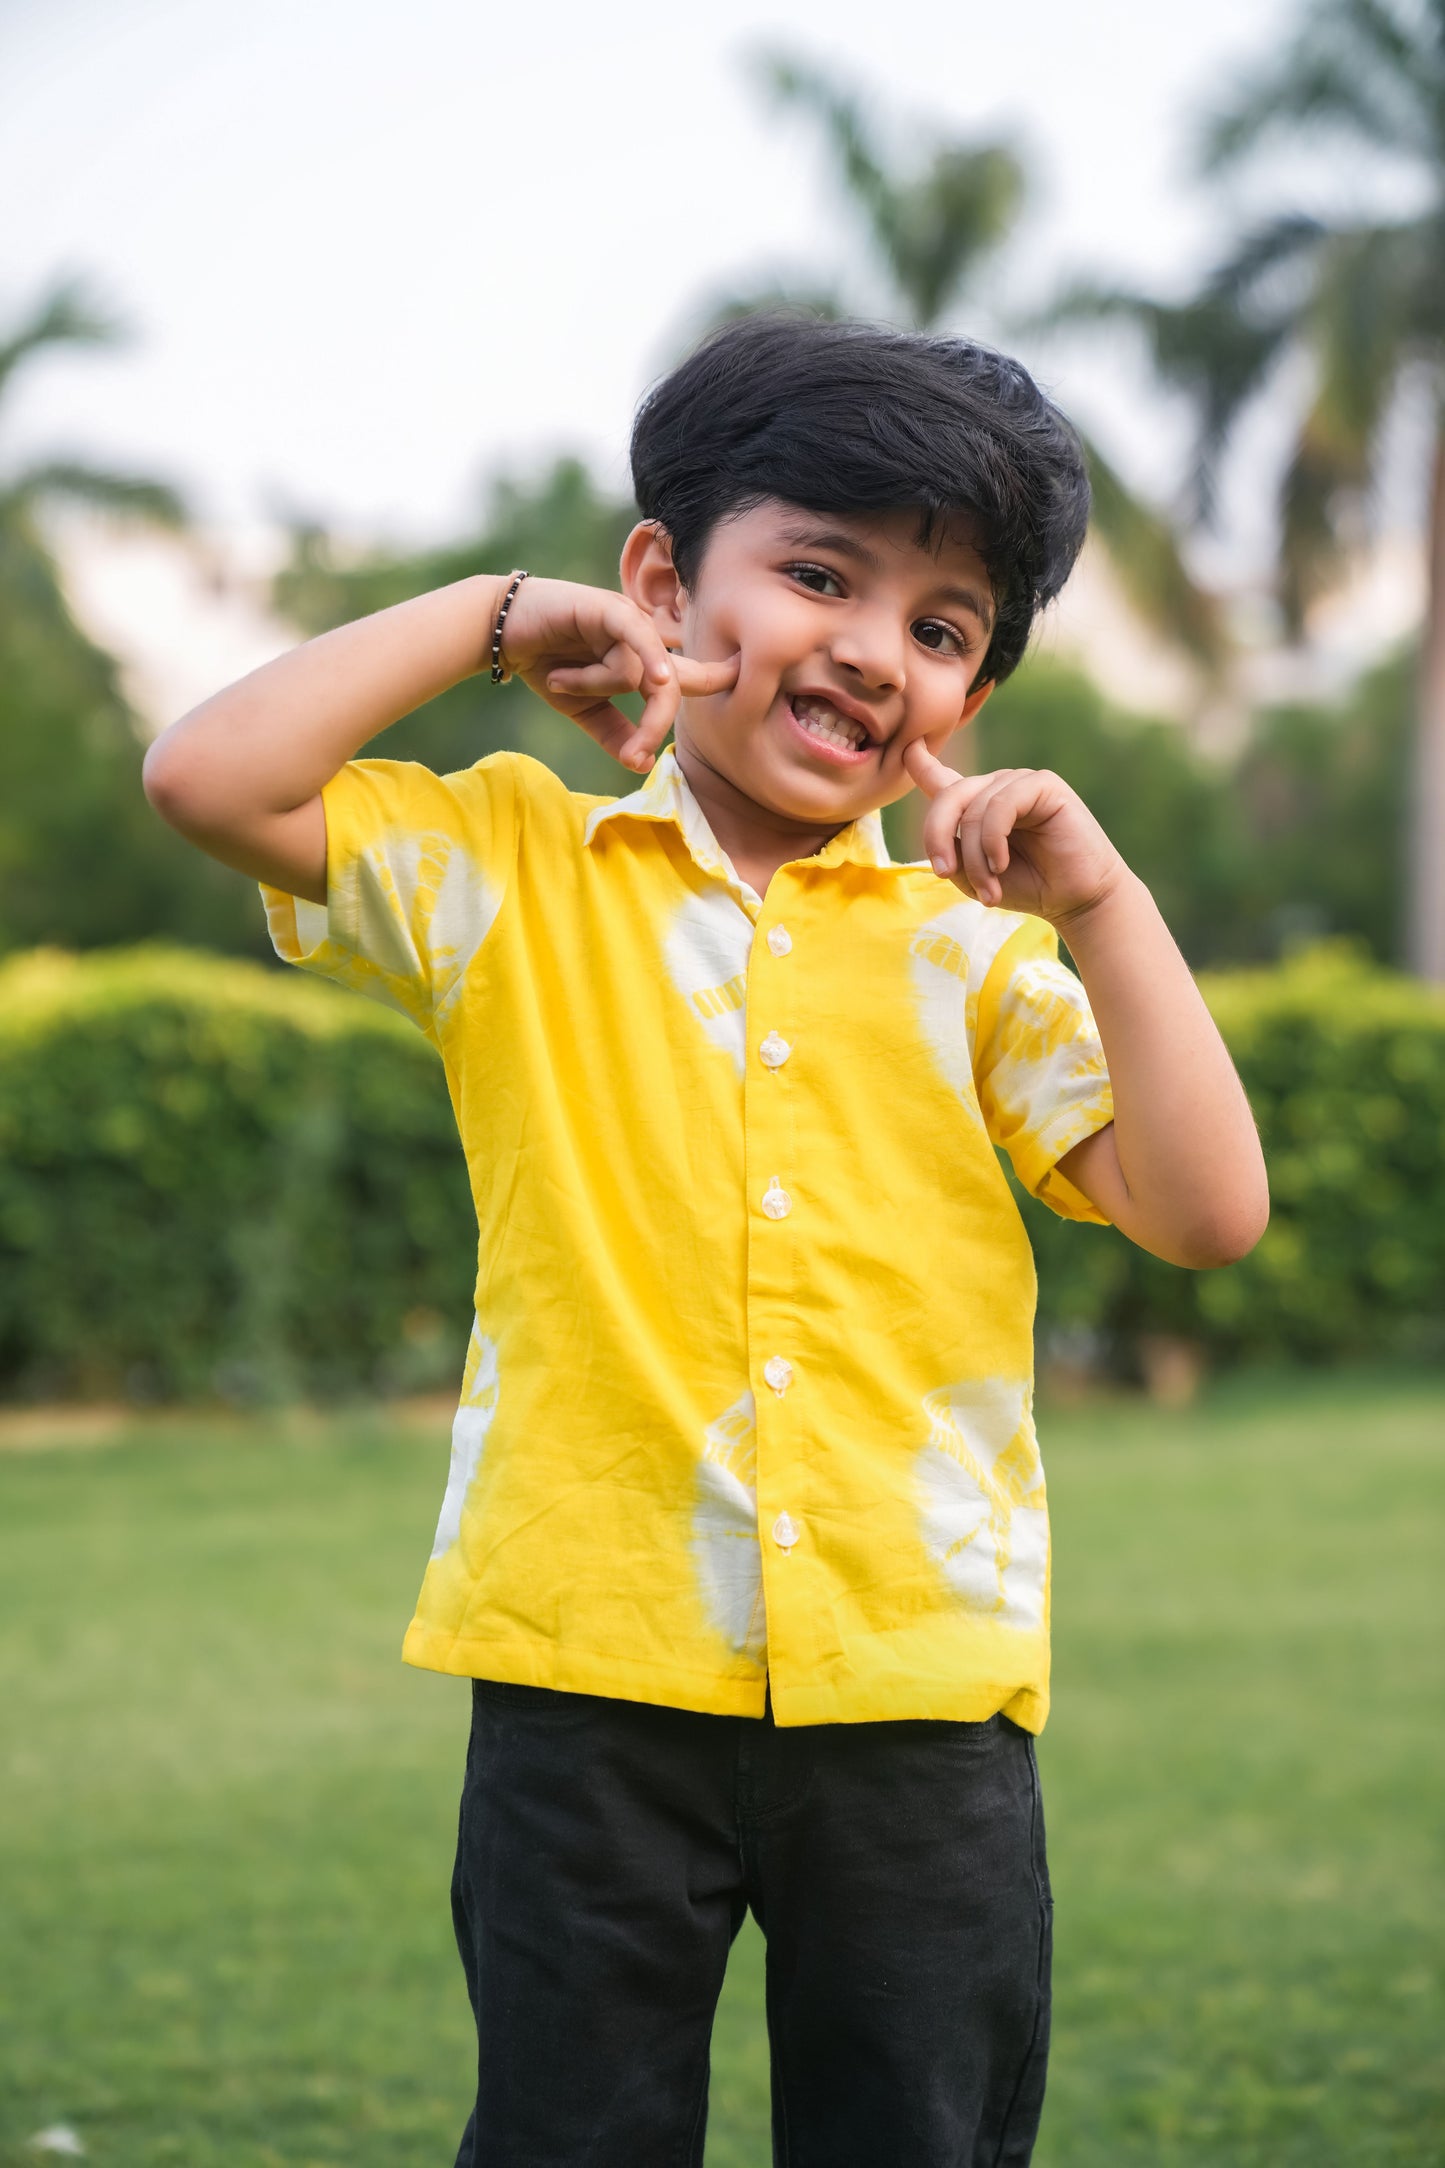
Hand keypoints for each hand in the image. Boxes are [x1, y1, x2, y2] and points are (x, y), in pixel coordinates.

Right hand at [498, 577, 738, 773]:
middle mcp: (645, 638)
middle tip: (635, 755)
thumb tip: (640, 764)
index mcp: (644, 660)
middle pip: (675, 684)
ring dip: (593, 685)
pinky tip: (656, 678)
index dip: (720, 686)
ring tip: (559, 678)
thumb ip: (615, 734)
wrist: (504, 633)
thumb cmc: (548, 663)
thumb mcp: (585, 710)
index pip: (691, 679)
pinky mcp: (608, 609)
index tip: (751, 700)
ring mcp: (629, 620)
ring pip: (639, 672)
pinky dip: (646, 657)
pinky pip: (635, 639)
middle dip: (657, 723)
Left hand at [902, 739, 1125, 926]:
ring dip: (975, 856)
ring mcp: (1018, 783)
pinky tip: (1002, 864)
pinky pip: (1000, 805)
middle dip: (936, 836)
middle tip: (944, 874)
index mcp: (976, 807)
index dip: (919, 761)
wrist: (1076, 898)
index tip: (907, 746)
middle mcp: (994, 788)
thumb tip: (943, 832)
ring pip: (974, 810)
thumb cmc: (1028, 887)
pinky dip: (993, 840)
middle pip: (947, 796)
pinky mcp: (1042, 785)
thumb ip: (951, 851)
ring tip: (990, 889)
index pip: (940, 776)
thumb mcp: (973, 876)